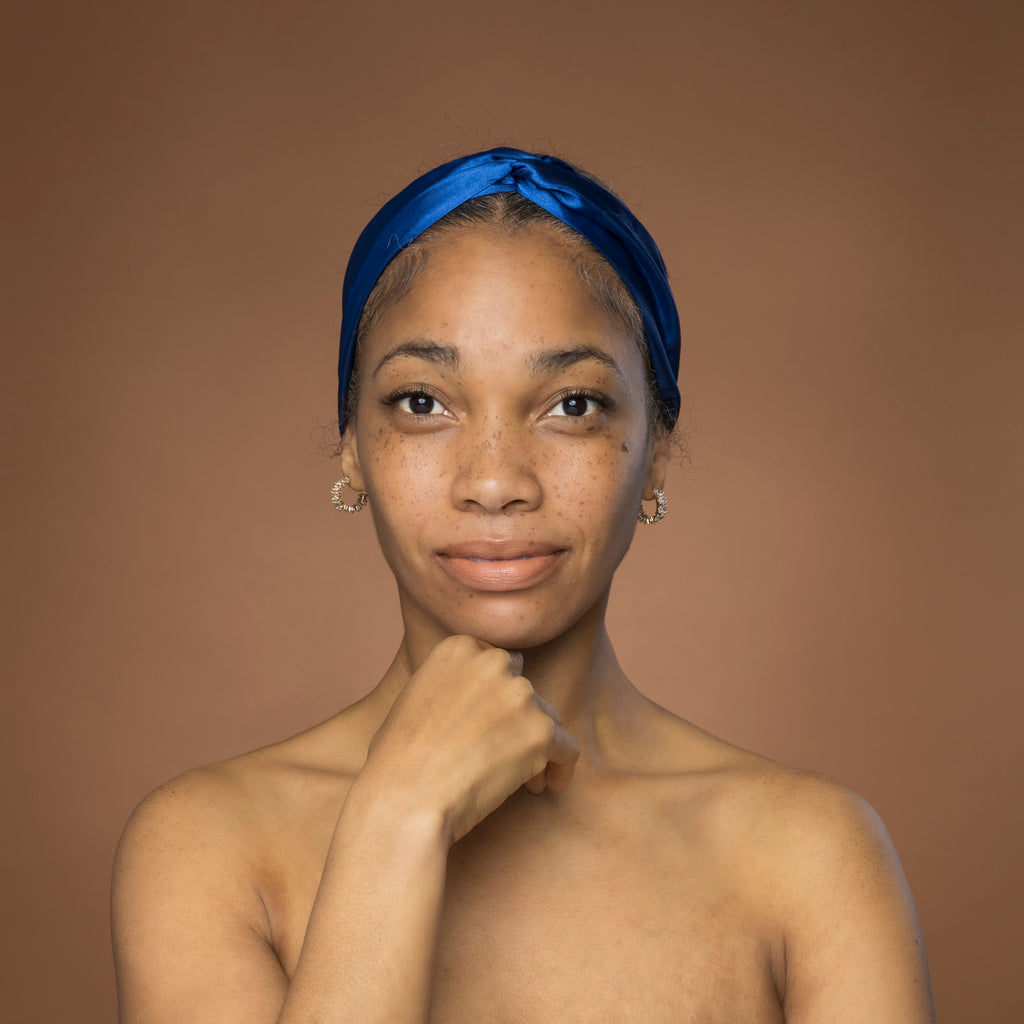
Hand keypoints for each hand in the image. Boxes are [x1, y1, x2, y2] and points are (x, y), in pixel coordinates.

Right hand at [359, 635, 580, 841]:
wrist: (404, 796)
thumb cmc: (397, 759)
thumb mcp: (414, 697)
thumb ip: (449, 685)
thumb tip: (472, 701)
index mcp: (459, 647)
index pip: (497, 665)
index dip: (496, 698)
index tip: (491, 726)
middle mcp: (493, 661)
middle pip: (523, 689)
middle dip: (517, 719)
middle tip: (504, 754)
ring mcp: (520, 694)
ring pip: (548, 718)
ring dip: (535, 745)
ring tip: (520, 779)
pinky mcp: (540, 731)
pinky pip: (567, 749)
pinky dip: (560, 768)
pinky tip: (547, 786)